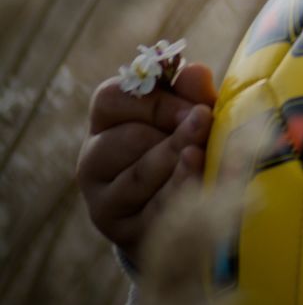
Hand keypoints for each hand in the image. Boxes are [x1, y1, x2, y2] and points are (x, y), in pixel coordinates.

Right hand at [76, 61, 216, 265]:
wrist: (186, 214)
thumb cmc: (187, 148)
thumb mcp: (190, 116)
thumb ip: (191, 93)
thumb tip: (195, 71)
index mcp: (106, 123)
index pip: (110, 98)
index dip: (155, 99)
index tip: (193, 103)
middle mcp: (95, 161)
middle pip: (126, 138)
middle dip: (173, 130)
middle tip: (205, 122)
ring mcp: (105, 200)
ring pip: (138, 176)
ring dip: (176, 159)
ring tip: (202, 150)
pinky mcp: (124, 233)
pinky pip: (154, 210)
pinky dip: (181, 191)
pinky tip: (202, 177)